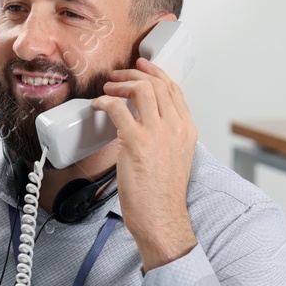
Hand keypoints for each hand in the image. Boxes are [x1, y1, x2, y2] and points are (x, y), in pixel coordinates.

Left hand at [93, 58, 198, 271]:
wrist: (160, 218)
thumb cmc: (163, 196)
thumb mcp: (175, 158)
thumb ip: (166, 136)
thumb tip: (144, 120)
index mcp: (187, 131)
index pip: (174, 90)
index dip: (155, 73)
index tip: (141, 67)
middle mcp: (176, 128)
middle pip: (157, 84)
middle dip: (134, 74)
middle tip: (117, 76)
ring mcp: (158, 133)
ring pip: (141, 90)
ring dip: (119, 84)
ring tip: (107, 89)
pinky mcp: (136, 142)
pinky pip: (117, 108)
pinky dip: (104, 102)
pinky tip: (98, 106)